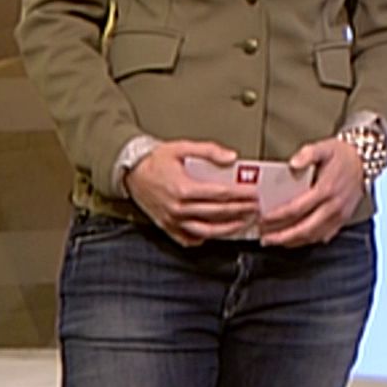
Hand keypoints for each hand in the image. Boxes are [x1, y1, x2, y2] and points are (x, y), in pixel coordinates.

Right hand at [124, 139, 259, 245]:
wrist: (130, 172)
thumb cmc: (155, 160)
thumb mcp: (182, 148)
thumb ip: (209, 151)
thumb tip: (231, 158)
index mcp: (184, 188)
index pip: (221, 194)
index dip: (241, 195)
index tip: (254, 194)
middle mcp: (178, 207)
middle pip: (218, 213)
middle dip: (241, 211)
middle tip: (256, 208)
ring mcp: (173, 220)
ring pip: (207, 230)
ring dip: (229, 228)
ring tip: (244, 223)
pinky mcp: (168, 227)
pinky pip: (190, 238)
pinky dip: (206, 238)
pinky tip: (218, 233)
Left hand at [260, 137, 365, 246]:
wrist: (364, 161)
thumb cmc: (342, 155)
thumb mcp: (324, 147)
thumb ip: (308, 154)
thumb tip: (293, 163)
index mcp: (326, 189)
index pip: (297, 208)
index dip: (278, 216)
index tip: (263, 218)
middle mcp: (333, 206)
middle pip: (304, 228)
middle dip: (282, 236)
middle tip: (265, 238)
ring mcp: (339, 215)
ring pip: (313, 235)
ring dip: (292, 241)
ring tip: (275, 241)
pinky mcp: (342, 219)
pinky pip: (323, 236)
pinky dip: (307, 240)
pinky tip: (294, 240)